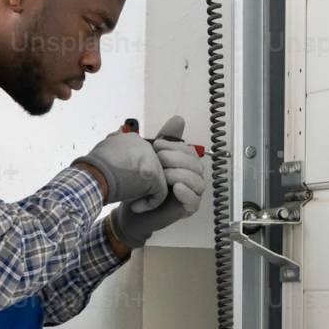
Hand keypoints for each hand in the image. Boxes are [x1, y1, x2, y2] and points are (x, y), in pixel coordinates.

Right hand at [75, 123, 165, 207]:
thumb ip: (116, 144)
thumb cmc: (93, 168)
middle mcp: (145, 145)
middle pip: (151, 168)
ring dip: (144, 194)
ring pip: (157, 181)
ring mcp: (151, 159)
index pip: (141, 158)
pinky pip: (160, 193)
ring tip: (130, 201)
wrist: (91, 176)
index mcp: (133, 139)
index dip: (133, 173)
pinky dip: (149, 203)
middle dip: (141, 184)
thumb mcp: (104, 148)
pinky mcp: (154, 175)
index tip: (121, 182)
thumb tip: (118, 134)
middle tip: (126, 193)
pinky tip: (135, 207)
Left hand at [110, 115, 208, 247]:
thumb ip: (165, 140)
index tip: (157, 146)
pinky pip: (194, 201)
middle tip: (159, 160)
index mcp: (184, 165)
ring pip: (198, 181)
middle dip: (177, 159)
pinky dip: (187, 193)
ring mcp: (192, 194)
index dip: (175, 146)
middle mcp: (191, 178)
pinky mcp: (187, 209)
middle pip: (196, 164)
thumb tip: (179, 119)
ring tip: (164, 176)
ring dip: (181, 175)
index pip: (189, 151)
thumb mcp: (150, 159)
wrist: (130, 210)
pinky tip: (176, 188)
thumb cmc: (141, 185)